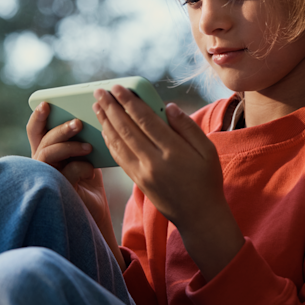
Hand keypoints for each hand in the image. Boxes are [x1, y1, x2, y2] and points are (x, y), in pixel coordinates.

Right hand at [26, 102, 125, 270]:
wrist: (97, 213)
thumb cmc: (91, 182)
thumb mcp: (88, 157)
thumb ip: (84, 140)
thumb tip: (96, 116)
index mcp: (48, 151)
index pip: (36, 131)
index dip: (38, 117)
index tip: (46, 104)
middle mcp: (42, 164)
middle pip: (41, 140)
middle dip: (59, 129)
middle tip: (78, 123)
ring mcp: (46, 177)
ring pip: (47, 155)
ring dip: (67, 146)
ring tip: (88, 146)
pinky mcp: (56, 191)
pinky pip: (63, 173)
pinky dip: (78, 167)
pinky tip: (91, 169)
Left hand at [92, 86, 243, 278]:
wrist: (200, 216)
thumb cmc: (208, 180)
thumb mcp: (208, 151)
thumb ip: (188, 127)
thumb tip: (169, 107)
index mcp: (173, 151)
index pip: (145, 120)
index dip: (129, 102)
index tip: (118, 88)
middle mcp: (154, 162)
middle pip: (126, 129)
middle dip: (111, 108)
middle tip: (99, 92)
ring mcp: (143, 174)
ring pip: (118, 144)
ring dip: (105, 123)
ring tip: (97, 106)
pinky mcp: (138, 182)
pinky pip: (119, 158)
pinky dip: (110, 142)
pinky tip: (105, 130)